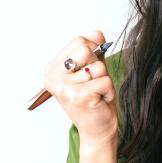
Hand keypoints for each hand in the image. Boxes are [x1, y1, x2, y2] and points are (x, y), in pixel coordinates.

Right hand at [43, 31, 117, 145]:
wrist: (97, 130)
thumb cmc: (94, 101)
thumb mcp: (92, 71)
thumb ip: (94, 51)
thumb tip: (97, 33)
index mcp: (52, 68)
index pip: (78, 41)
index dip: (93, 50)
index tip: (91, 68)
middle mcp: (53, 77)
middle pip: (86, 49)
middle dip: (98, 65)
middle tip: (93, 83)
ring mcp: (65, 87)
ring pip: (99, 67)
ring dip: (104, 81)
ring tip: (96, 94)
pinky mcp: (79, 96)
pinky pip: (105, 80)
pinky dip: (108, 91)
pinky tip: (100, 100)